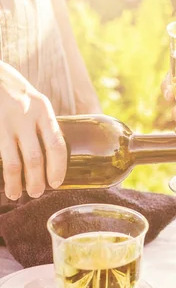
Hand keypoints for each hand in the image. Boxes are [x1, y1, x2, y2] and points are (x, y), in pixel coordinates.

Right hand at [0, 63, 66, 199]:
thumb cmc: (14, 92)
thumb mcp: (35, 102)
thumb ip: (43, 125)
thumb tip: (54, 159)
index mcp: (42, 110)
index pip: (56, 145)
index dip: (57, 168)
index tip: (56, 183)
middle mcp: (24, 115)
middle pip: (35, 158)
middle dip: (37, 181)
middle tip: (36, 193)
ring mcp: (4, 121)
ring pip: (13, 162)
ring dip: (16, 183)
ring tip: (16, 194)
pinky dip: (1, 174)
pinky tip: (2, 183)